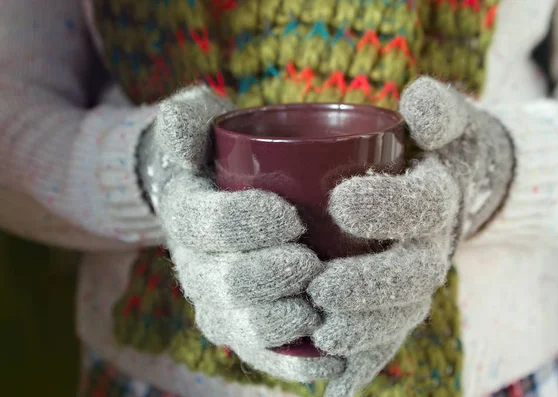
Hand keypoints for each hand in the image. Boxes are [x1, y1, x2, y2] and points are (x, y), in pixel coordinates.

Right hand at [136, 85, 344, 380]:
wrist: (217, 202)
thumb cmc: (218, 160)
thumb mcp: (196, 126)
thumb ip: (187, 117)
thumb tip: (183, 126)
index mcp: (186, 217)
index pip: (209, 226)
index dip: (248, 224)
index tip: (291, 215)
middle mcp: (197, 269)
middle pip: (230, 286)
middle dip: (272, 275)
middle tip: (310, 261)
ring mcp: (220, 305)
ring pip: (248, 328)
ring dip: (286, 320)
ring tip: (318, 303)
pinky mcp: (246, 331)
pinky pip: (268, 358)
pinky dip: (297, 364)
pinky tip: (331, 360)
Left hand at [308, 77, 514, 395]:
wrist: (456, 188)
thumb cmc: (438, 152)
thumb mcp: (447, 122)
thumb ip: (438, 109)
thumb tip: (419, 100)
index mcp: (438, 200)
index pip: (420, 206)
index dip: (386, 206)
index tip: (341, 200)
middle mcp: (432, 247)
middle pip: (410, 277)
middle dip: (368, 286)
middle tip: (321, 289)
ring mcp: (418, 281)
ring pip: (400, 316)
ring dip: (364, 331)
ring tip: (323, 334)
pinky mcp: (403, 304)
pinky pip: (392, 339)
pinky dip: (368, 362)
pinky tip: (337, 379)